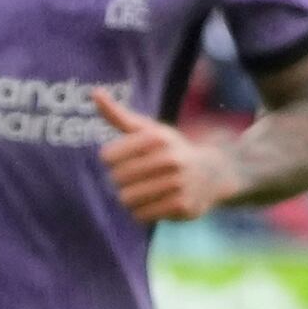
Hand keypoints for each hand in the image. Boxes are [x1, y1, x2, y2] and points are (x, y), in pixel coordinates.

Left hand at [94, 91, 235, 224]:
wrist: (213, 174)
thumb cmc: (170, 150)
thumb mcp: (148, 130)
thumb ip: (118, 115)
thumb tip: (94, 93)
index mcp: (157, 137)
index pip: (108, 156)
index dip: (112, 159)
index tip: (124, 158)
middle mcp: (169, 158)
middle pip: (116, 179)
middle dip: (121, 180)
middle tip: (136, 177)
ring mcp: (177, 183)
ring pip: (127, 199)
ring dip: (130, 198)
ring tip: (143, 190)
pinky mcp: (182, 206)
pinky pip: (141, 215)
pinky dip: (141, 212)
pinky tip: (154, 202)